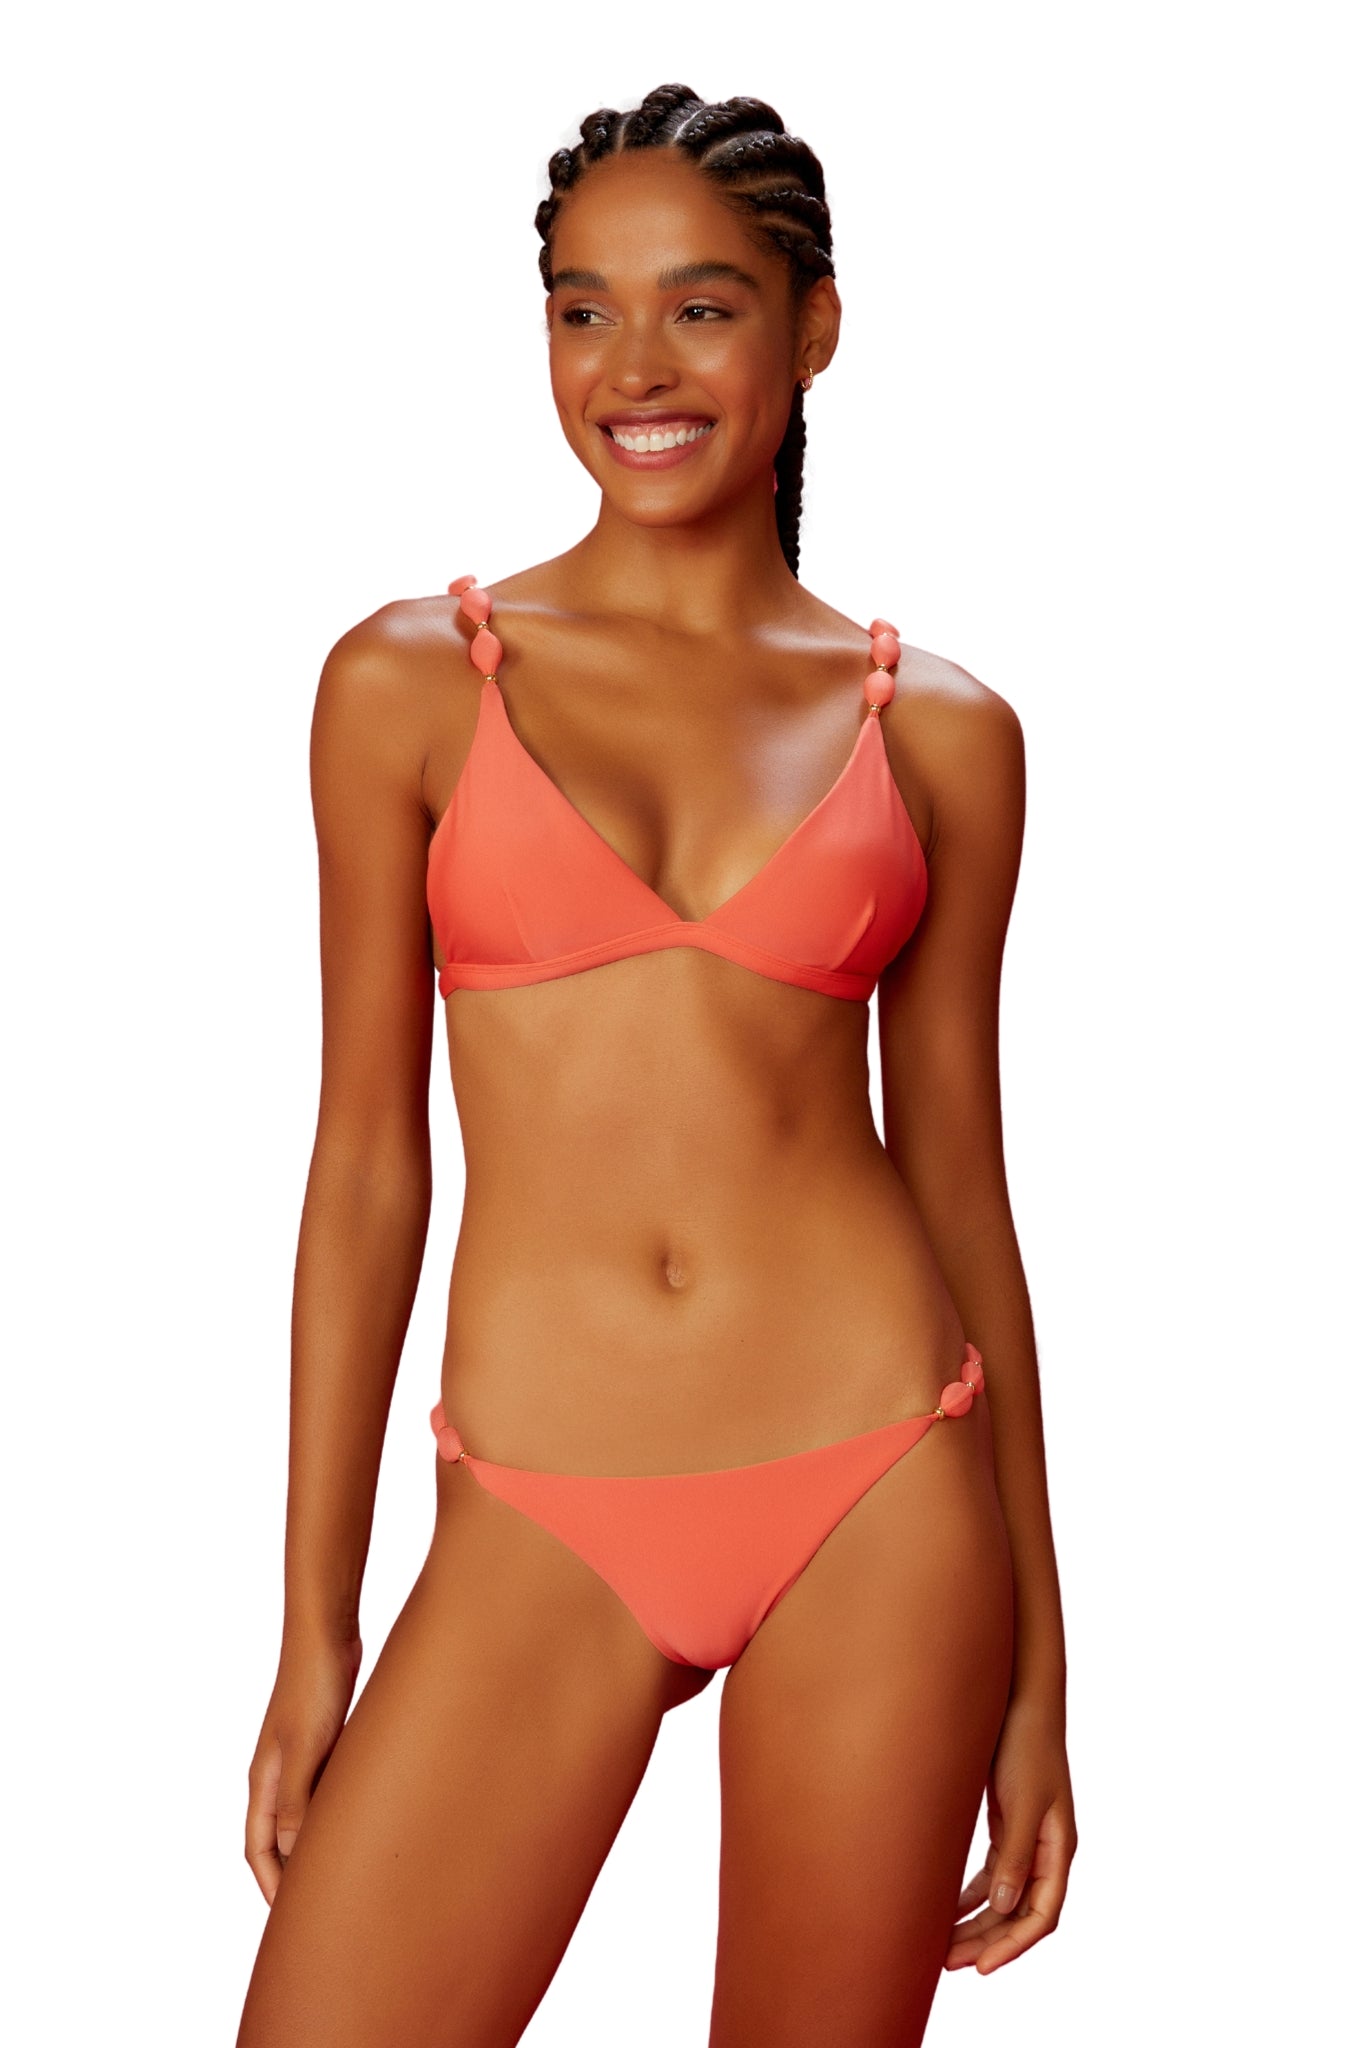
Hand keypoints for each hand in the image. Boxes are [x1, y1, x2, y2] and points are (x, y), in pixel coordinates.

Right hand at [244, 1627, 362, 1904]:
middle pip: (276, 1838)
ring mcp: (297, 1758)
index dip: (270, 1885)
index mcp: (263, 1782)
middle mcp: (274, 1775)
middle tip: (317, 1907)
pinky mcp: (320, 1742)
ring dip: (312, 1845)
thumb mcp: (306, 1749)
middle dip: (290, 1874)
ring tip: (339, 1874)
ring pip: (300, 1816)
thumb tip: (295, 1856)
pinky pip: (320, 1793)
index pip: (257, 1848)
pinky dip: (330, 1815)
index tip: (290, 1920)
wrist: (325, 1634)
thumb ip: (298, 1802)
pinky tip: (357, 1822)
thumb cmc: (313, 1687)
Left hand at [946, 1689, 1076, 1974]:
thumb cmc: (1026, 1746)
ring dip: (976, 1924)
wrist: (1020, 1700)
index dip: (1013, 1946)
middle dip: (987, 1942)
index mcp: (1058, 1851)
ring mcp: (1026, 1840)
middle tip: (948, 1964)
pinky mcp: (1007, 1827)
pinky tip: (944, 1909)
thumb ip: (1015, 1856)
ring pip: (1002, 1899)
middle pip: (1018, 1915)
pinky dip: (969, 1895)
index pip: (1042, 1915)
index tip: (981, 1967)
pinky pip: (990, 1876)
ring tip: (941, 1947)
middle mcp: (1045, 1852)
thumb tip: (1002, 1907)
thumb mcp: (1022, 1802)